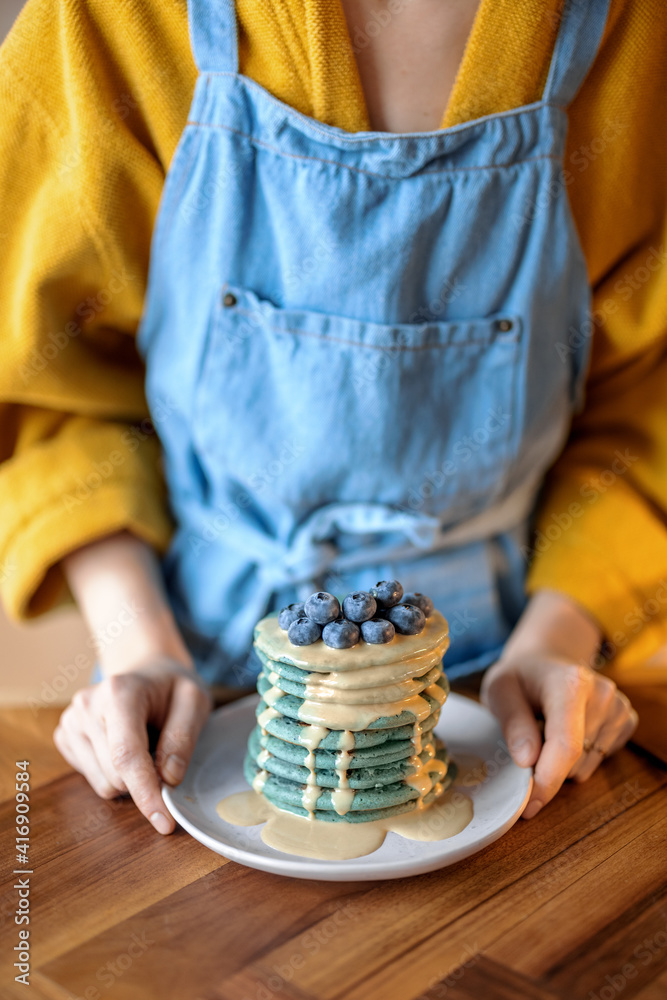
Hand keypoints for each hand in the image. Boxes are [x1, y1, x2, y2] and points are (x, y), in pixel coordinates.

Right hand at [53, 658, 212, 833]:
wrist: (148, 672)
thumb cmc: (173, 687)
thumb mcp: (195, 701)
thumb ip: (184, 738)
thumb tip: (169, 779)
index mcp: (120, 692)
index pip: (127, 755)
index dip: (146, 793)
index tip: (164, 823)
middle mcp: (87, 705)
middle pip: (116, 776)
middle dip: (146, 780)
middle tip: (164, 752)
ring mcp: (71, 721)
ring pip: (103, 784)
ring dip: (131, 778)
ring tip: (145, 743)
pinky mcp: (65, 736)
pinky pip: (93, 780)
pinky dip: (115, 774)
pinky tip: (125, 747)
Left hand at [480, 589, 638, 818]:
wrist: (545, 661)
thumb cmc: (519, 677)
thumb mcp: (499, 690)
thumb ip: (512, 722)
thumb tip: (526, 761)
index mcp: (570, 683)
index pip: (566, 744)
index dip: (547, 781)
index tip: (527, 806)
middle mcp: (602, 694)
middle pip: (574, 761)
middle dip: (544, 767)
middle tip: (525, 740)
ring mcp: (617, 708)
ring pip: (584, 767)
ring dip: (558, 763)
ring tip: (544, 729)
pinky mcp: (625, 721)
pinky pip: (597, 762)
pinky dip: (576, 758)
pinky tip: (565, 731)